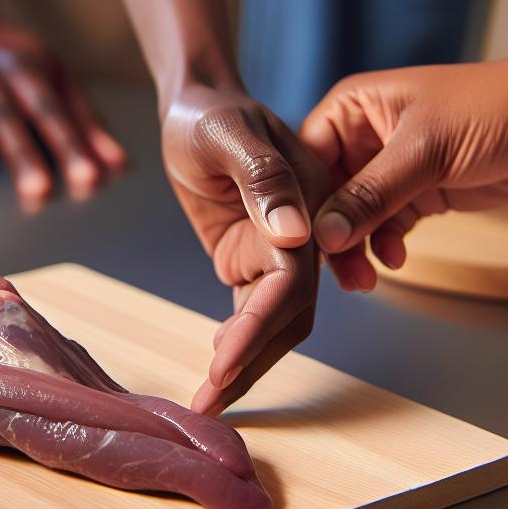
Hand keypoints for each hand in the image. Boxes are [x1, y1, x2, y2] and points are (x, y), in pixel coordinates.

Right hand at [0, 20, 126, 211]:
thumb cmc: (14, 61)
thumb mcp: (56, 76)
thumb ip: (86, 121)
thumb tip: (119, 168)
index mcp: (26, 71)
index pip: (51, 111)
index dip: (70, 145)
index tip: (89, 181)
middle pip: (6, 119)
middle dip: (21, 156)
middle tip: (37, 194)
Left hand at [161, 83, 331, 414]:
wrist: (196, 106)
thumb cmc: (211, 112)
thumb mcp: (229, 134)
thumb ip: (263, 178)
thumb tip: (295, 234)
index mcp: (311, 203)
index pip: (292, 280)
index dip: (260, 327)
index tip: (224, 364)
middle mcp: (303, 234)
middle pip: (289, 314)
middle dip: (252, 362)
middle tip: (209, 402)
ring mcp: (276, 251)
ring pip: (274, 322)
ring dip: (245, 363)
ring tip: (207, 402)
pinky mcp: (249, 259)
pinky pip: (251, 312)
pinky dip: (237, 344)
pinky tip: (215, 372)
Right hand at [299, 32, 507, 290]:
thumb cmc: (494, 109)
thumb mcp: (426, 150)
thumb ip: (373, 194)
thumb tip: (325, 236)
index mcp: (353, 108)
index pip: (305, 159)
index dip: (299, 202)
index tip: (297, 243)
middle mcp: (365, 136)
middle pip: (326, 195)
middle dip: (331, 235)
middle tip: (337, 273)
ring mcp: (391, 167)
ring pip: (355, 217)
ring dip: (358, 248)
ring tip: (366, 278)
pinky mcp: (419, 192)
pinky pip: (386, 226)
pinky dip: (386, 245)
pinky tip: (396, 258)